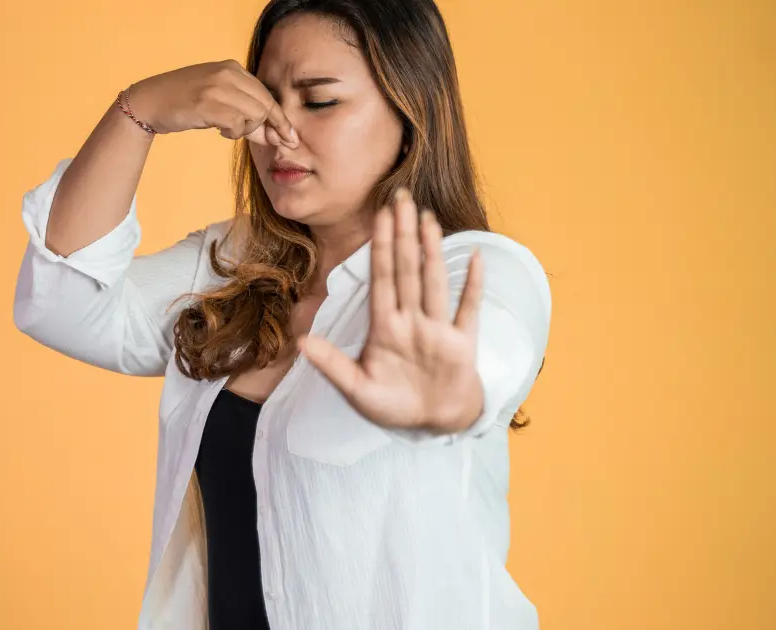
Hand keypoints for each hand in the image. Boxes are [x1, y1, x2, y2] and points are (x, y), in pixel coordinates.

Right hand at [127, 60, 298, 146]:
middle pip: (265, 106)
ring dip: (246, 131)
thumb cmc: (184, 103)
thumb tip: (274, 136)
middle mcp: (227, 73)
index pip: (267, 95)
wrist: (149, 101)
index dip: (280, 119)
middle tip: (265, 142)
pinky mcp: (207, 103)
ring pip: (254, 115)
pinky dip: (233, 133)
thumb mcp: (218, 101)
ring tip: (228, 130)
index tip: (290, 138)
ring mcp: (217, 87)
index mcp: (232, 68)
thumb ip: (245, 114)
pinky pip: (237, 124)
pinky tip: (220, 131)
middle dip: (269, 129)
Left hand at [298, 188, 485, 433]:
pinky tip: (474, 256)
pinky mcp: (462, 343)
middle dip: (403, 234)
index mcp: (385, 327)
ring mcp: (437, 329)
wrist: (433, 423)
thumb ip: (332, 365)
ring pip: (434, 281)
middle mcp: (411, 320)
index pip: (381, 278)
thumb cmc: (394, 405)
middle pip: (406, 270)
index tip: (379, 215)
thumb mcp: (357, 389)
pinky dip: (472, 284)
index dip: (379, 246)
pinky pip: (468, 309)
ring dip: (432, 251)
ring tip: (428, 218)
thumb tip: (301, 340)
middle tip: (401, 197)